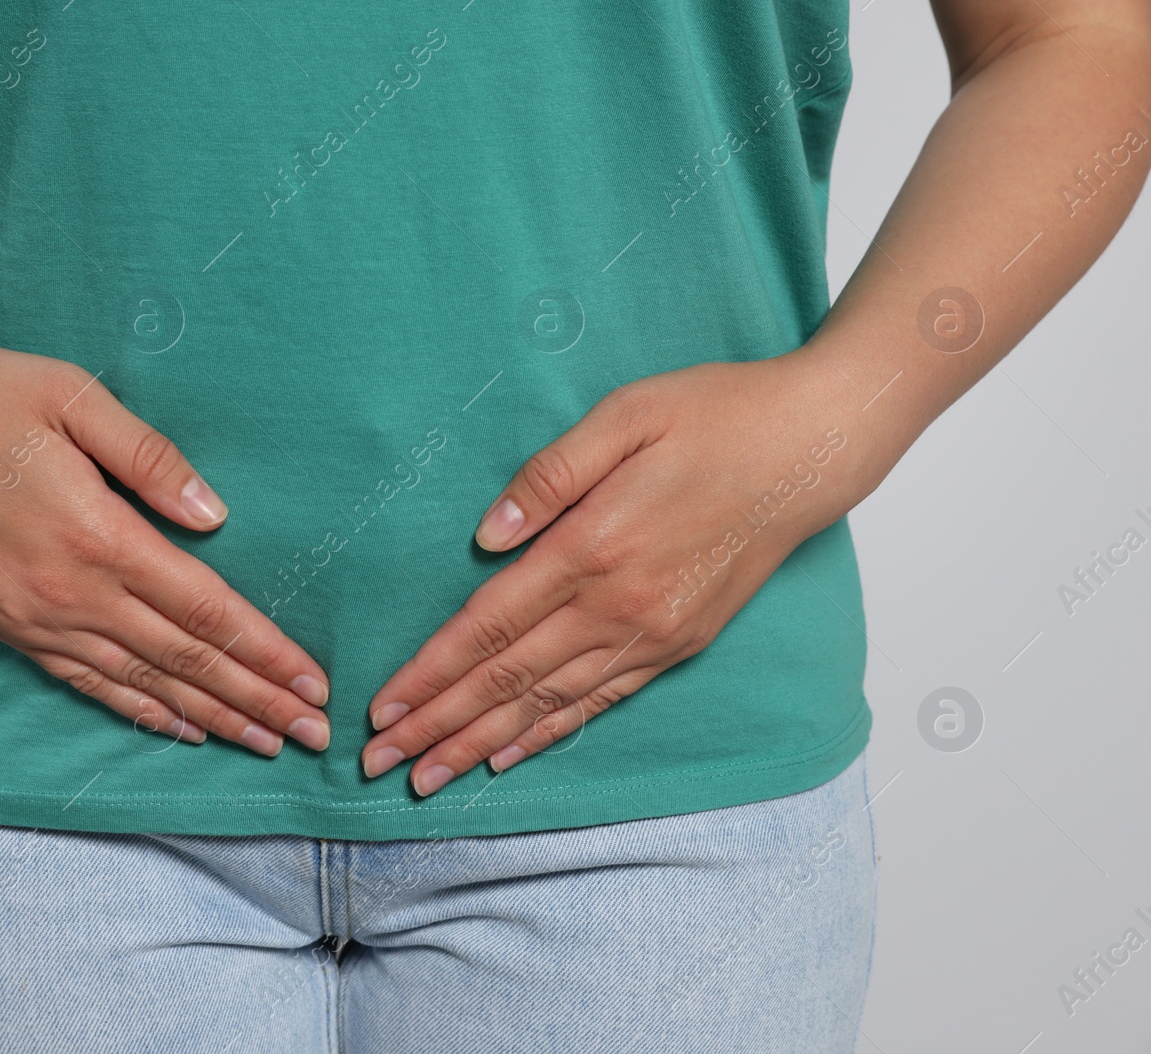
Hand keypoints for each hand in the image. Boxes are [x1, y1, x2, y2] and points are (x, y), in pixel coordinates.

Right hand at [0, 329, 331, 754]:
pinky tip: (178, 729)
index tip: (312, 680)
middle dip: (257, 699)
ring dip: (210, 718)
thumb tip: (216, 516)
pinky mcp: (8, 628)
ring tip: (263, 744)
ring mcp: (36, 618)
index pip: (205, 610)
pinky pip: (86, 684)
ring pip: (142, 684)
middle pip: (186, 660)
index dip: (265, 651)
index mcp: (98, 533)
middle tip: (312, 733)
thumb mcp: (72, 397)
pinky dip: (139, 712)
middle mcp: (71, 592)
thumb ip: (150, 458)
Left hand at [359, 354, 863, 793]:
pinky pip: (602, 702)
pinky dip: (551, 734)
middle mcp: (620, 604)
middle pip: (508, 679)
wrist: (813, 449)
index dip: (431, 672)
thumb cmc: (715, 416)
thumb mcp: (627, 414)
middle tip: (379, 763)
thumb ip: (550, 472)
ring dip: (483, 744)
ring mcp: (653, 633)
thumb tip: (487, 535)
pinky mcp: (679, 644)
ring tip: (429, 778)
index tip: (382, 709)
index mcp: (593, 544)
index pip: (489, 625)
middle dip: (438, 726)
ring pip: (550, 704)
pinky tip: (512, 757)